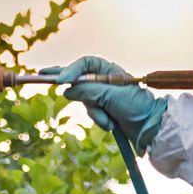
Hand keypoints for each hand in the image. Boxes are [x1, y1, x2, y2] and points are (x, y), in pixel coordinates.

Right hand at [43, 56, 167, 153]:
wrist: (150, 128)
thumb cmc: (135, 106)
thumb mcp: (110, 95)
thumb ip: (88, 91)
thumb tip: (67, 90)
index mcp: (109, 70)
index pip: (85, 65)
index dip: (71, 70)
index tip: (59, 80)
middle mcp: (104, 81)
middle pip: (79, 79)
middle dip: (68, 83)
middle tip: (42, 75)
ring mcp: (103, 96)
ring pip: (84, 100)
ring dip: (95, 112)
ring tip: (109, 120)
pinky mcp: (104, 110)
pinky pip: (91, 113)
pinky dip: (99, 119)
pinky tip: (111, 125)